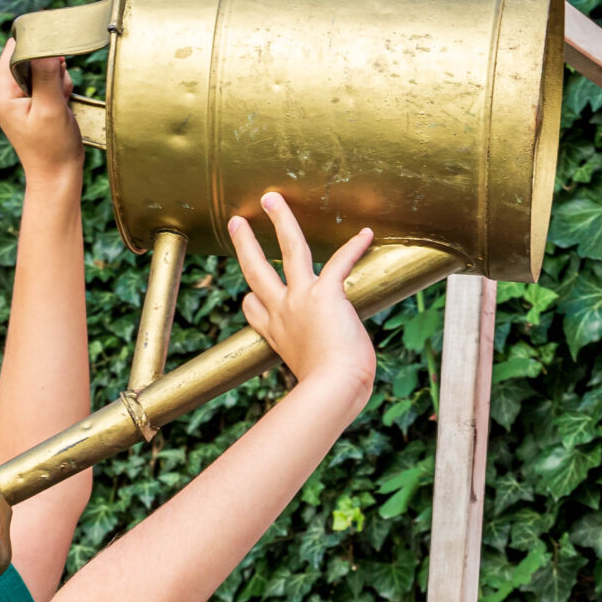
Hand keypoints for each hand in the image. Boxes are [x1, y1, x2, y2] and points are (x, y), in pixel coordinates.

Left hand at [0, 41, 84, 184]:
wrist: (56, 175)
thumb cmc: (52, 147)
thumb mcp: (50, 108)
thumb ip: (46, 74)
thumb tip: (45, 42)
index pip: (17, 47)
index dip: (41, 52)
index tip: (55, 72)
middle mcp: (0, 87)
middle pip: (31, 55)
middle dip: (51, 70)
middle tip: (56, 97)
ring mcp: (12, 93)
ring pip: (41, 66)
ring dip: (56, 81)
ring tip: (57, 105)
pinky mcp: (25, 98)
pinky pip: (44, 79)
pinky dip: (56, 88)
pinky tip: (57, 106)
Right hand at [229, 193, 375, 403]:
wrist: (332, 391)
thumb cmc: (330, 396)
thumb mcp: (312, 385)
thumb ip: (315, 376)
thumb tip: (327, 402)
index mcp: (277, 335)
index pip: (254, 309)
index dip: (252, 301)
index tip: (250, 298)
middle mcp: (282, 313)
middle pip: (255, 270)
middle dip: (245, 243)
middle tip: (237, 222)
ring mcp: (300, 300)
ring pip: (287, 249)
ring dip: (280, 221)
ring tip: (272, 199)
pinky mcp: (325, 294)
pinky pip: (339, 262)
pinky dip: (354, 247)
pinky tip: (365, 234)